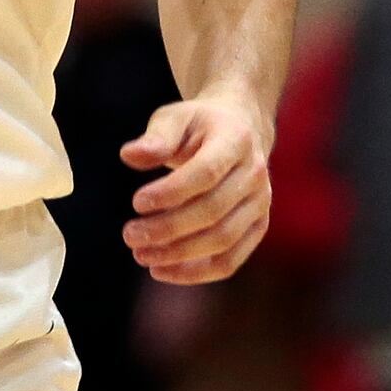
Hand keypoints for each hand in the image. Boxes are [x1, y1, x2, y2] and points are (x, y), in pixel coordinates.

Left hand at [119, 92, 270, 284]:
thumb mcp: (175, 118)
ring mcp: (260, 203)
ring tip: (140, 255)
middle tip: (130, 235)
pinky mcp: (258, 227)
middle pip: (213, 211)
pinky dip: (196, 272)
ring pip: (222, 241)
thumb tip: (130, 155)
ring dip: (179, 255)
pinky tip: (162, 270)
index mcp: (235, 140)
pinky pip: (230, 260)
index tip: (136, 202)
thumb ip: (155, 137)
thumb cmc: (199, 125)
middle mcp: (254, 174)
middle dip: (168, 228)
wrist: (240, 129)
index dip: (171, 192)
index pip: (206, 173)